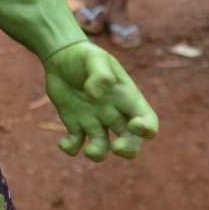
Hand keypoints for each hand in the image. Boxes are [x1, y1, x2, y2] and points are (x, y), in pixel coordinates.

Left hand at [43, 41, 157, 161]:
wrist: (61, 56)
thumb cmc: (84, 55)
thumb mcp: (94, 57)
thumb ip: (99, 74)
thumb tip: (95, 95)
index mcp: (126, 97)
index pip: (148, 119)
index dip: (147, 128)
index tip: (135, 125)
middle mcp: (114, 113)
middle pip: (131, 141)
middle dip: (128, 149)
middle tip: (117, 148)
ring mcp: (95, 121)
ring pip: (103, 147)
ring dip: (98, 154)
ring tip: (88, 151)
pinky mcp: (75, 124)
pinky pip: (77, 144)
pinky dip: (71, 148)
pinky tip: (64, 143)